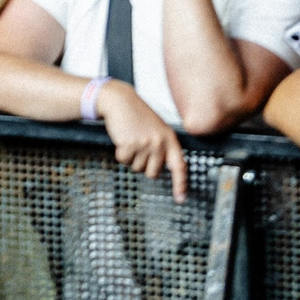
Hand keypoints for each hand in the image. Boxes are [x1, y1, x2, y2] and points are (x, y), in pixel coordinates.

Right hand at [96, 80, 188, 201]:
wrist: (119, 100)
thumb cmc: (137, 114)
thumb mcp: (157, 128)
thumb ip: (164, 146)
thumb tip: (166, 167)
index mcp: (170, 139)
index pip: (179, 167)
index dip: (180, 185)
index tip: (180, 199)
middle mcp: (160, 143)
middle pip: (153, 172)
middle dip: (144, 165)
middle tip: (139, 148)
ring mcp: (145, 144)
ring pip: (137, 168)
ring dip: (131, 158)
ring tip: (131, 139)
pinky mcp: (129, 144)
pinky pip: (123, 161)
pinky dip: (120, 153)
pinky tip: (122, 139)